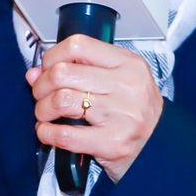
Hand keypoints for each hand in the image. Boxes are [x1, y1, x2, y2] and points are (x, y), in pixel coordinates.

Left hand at [26, 34, 162, 180]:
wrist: (160, 149)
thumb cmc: (134, 114)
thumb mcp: (116, 82)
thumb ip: (78, 72)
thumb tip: (35, 73)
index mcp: (128, 64)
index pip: (78, 45)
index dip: (52, 56)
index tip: (47, 68)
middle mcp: (127, 86)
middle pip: (63, 73)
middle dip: (42, 86)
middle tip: (41, 95)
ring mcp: (121, 115)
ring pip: (61, 100)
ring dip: (42, 109)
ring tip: (45, 115)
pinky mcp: (113, 143)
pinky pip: (65, 134)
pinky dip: (47, 133)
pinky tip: (47, 132)